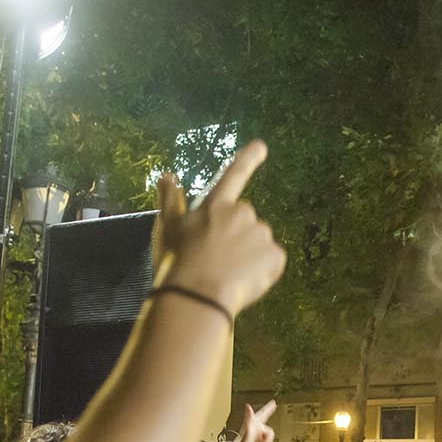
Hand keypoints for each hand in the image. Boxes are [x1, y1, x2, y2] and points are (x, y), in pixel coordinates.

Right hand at [154, 140, 285, 316]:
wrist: (196, 295)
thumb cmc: (177, 261)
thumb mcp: (168, 227)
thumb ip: (170, 199)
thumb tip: (166, 176)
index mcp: (216, 205)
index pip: (233, 176)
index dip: (247, 159)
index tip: (261, 146)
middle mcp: (243, 212)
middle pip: (245, 222)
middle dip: (236, 237)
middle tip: (216, 260)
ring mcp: (261, 233)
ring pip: (258, 243)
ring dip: (248, 255)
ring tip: (226, 275)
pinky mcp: (275, 256)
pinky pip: (272, 262)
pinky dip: (262, 272)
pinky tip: (242, 282)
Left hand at [237, 400, 276, 441]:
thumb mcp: (248, 428)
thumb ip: (249, 417)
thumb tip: (247, 406)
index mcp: (254, 423)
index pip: (263, 412)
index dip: (269, 408)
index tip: (273, 403)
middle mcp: (256, 428)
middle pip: (270, 431)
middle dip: (267, 439)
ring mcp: (257, 436)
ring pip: (269, 439)